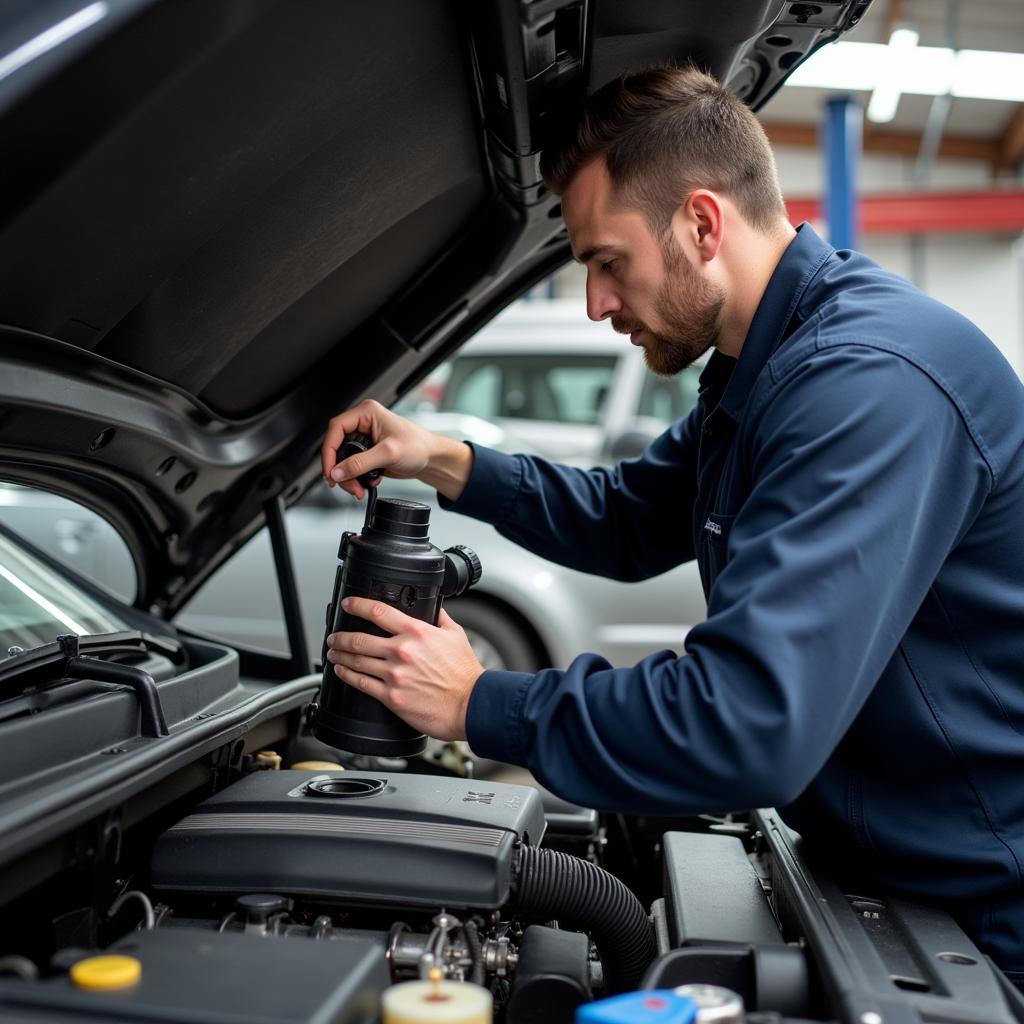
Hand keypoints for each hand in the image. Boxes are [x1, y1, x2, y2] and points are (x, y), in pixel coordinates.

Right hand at [321, 399, 434, 499]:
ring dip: (348, 477)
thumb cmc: (418, 446)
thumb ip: (360, 463)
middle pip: (336, 446)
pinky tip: (367, 483)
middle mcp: (363, 424)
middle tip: (345, 484)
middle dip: (339, 469)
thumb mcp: (388, 453)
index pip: (336, 428)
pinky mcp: (367, 453)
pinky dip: (355, 478)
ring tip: (358, 488)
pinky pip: (352, 466)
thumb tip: (338, 472)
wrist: (431, 459)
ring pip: (343, 459)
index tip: (330, 470)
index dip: (329, 450)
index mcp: (366, 413)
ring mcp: (364, 439)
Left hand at [325, 597, 484, 740]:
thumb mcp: (455, 635)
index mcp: (416, 632)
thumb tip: (433, 607)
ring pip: (356, 661)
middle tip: (334, 636)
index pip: (378, 611)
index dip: (357, 605)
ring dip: (339, 656)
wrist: (470, 704)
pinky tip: (342, 672)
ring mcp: (395, 675)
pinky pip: (361, 683)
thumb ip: (440, 618)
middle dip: (340, 636)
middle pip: (359, 639)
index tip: (348, 604)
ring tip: (333, 653)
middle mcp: (402, 651)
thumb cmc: (465, 673)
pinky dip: (347, 676)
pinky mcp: (391, 697)